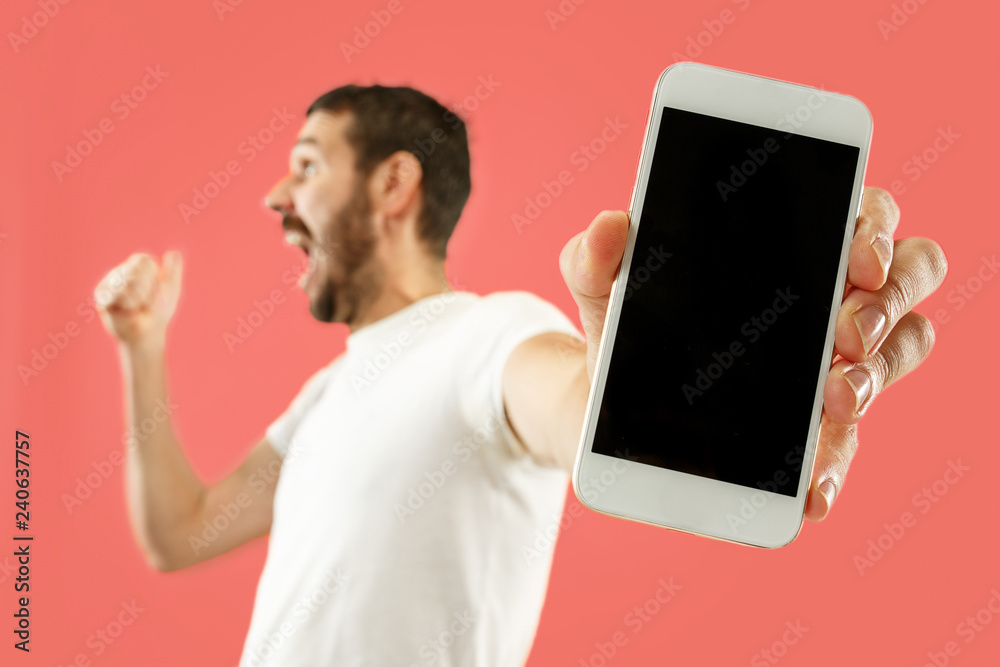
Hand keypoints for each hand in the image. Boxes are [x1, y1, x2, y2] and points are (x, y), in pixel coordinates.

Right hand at [94, 251, 183, 345]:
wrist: (149, 333)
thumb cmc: (159, 311)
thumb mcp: (172, 288)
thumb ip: (174, 269)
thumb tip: (174, 252)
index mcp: (135, 266)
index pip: (143, 260)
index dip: (154, 278)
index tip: (155, 290)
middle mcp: (119, 272)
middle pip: (135, 270)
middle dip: (147, 290)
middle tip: (145, 302)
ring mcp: (109, 284)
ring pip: (128, 282)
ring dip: (140, 299)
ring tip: (137, 307)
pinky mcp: (102, 298)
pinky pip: (119, 294)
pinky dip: (130, 305)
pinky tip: (128, 311)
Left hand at [559, 187, 946, 522]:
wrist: (601, 402)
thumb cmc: (624, 323)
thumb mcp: (600, 287)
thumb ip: (596, 255)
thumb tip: (612, 227)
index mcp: (791, 242)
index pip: (861, 214)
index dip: (874, 229)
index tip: (855, 258)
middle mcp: (829, 294)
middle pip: (906, 274)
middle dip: (886, 303)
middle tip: (845, 333)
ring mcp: (834, 361)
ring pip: (900, 351)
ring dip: (877, 377)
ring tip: (835, 401)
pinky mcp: (816, 427)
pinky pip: (849, 442)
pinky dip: (835, 463)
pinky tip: (810, 489)